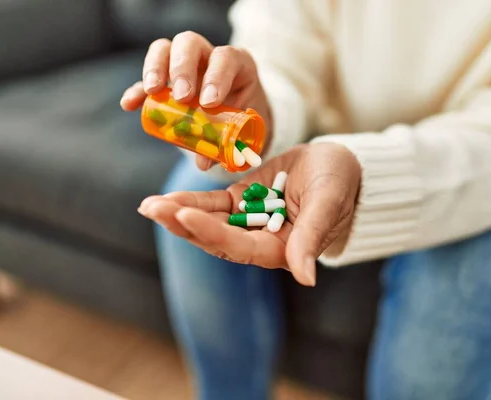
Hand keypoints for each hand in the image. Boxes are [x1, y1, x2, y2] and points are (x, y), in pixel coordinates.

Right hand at [120, 32, 271, 169]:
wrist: (241, 114)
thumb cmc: (245, 116)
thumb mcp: (244, 126)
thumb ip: (227, 143)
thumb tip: (205, 162)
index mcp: (236, 63)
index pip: (225, 57)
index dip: (217, 76)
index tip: (208, 102)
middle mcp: (208, 55)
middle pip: (190, 43)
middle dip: (183, 68)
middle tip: (181, 97)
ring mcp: (184, 63)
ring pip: (164, 49)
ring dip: (155, 68)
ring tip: (152, 91)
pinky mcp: (164, 78)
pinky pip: (146, 79)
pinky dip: (137, 90)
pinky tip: (129, 104)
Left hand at [138, 143, 360, 286]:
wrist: (339, 164)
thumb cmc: (341, 183)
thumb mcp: (328, 204)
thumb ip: (312, 238)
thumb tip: (306, 279)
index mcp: (281, 249)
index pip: (240, 247)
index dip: (212, 233)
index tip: (184, 215)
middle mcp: (260, 240)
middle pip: (216, 238)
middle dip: (183, 224)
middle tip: (153, 209)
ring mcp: (248, 220)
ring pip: (209, 221)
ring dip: (179, 214)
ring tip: (149, 206)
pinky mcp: (242, 201)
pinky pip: (213, 204)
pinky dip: (192, 201)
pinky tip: (167, 198)